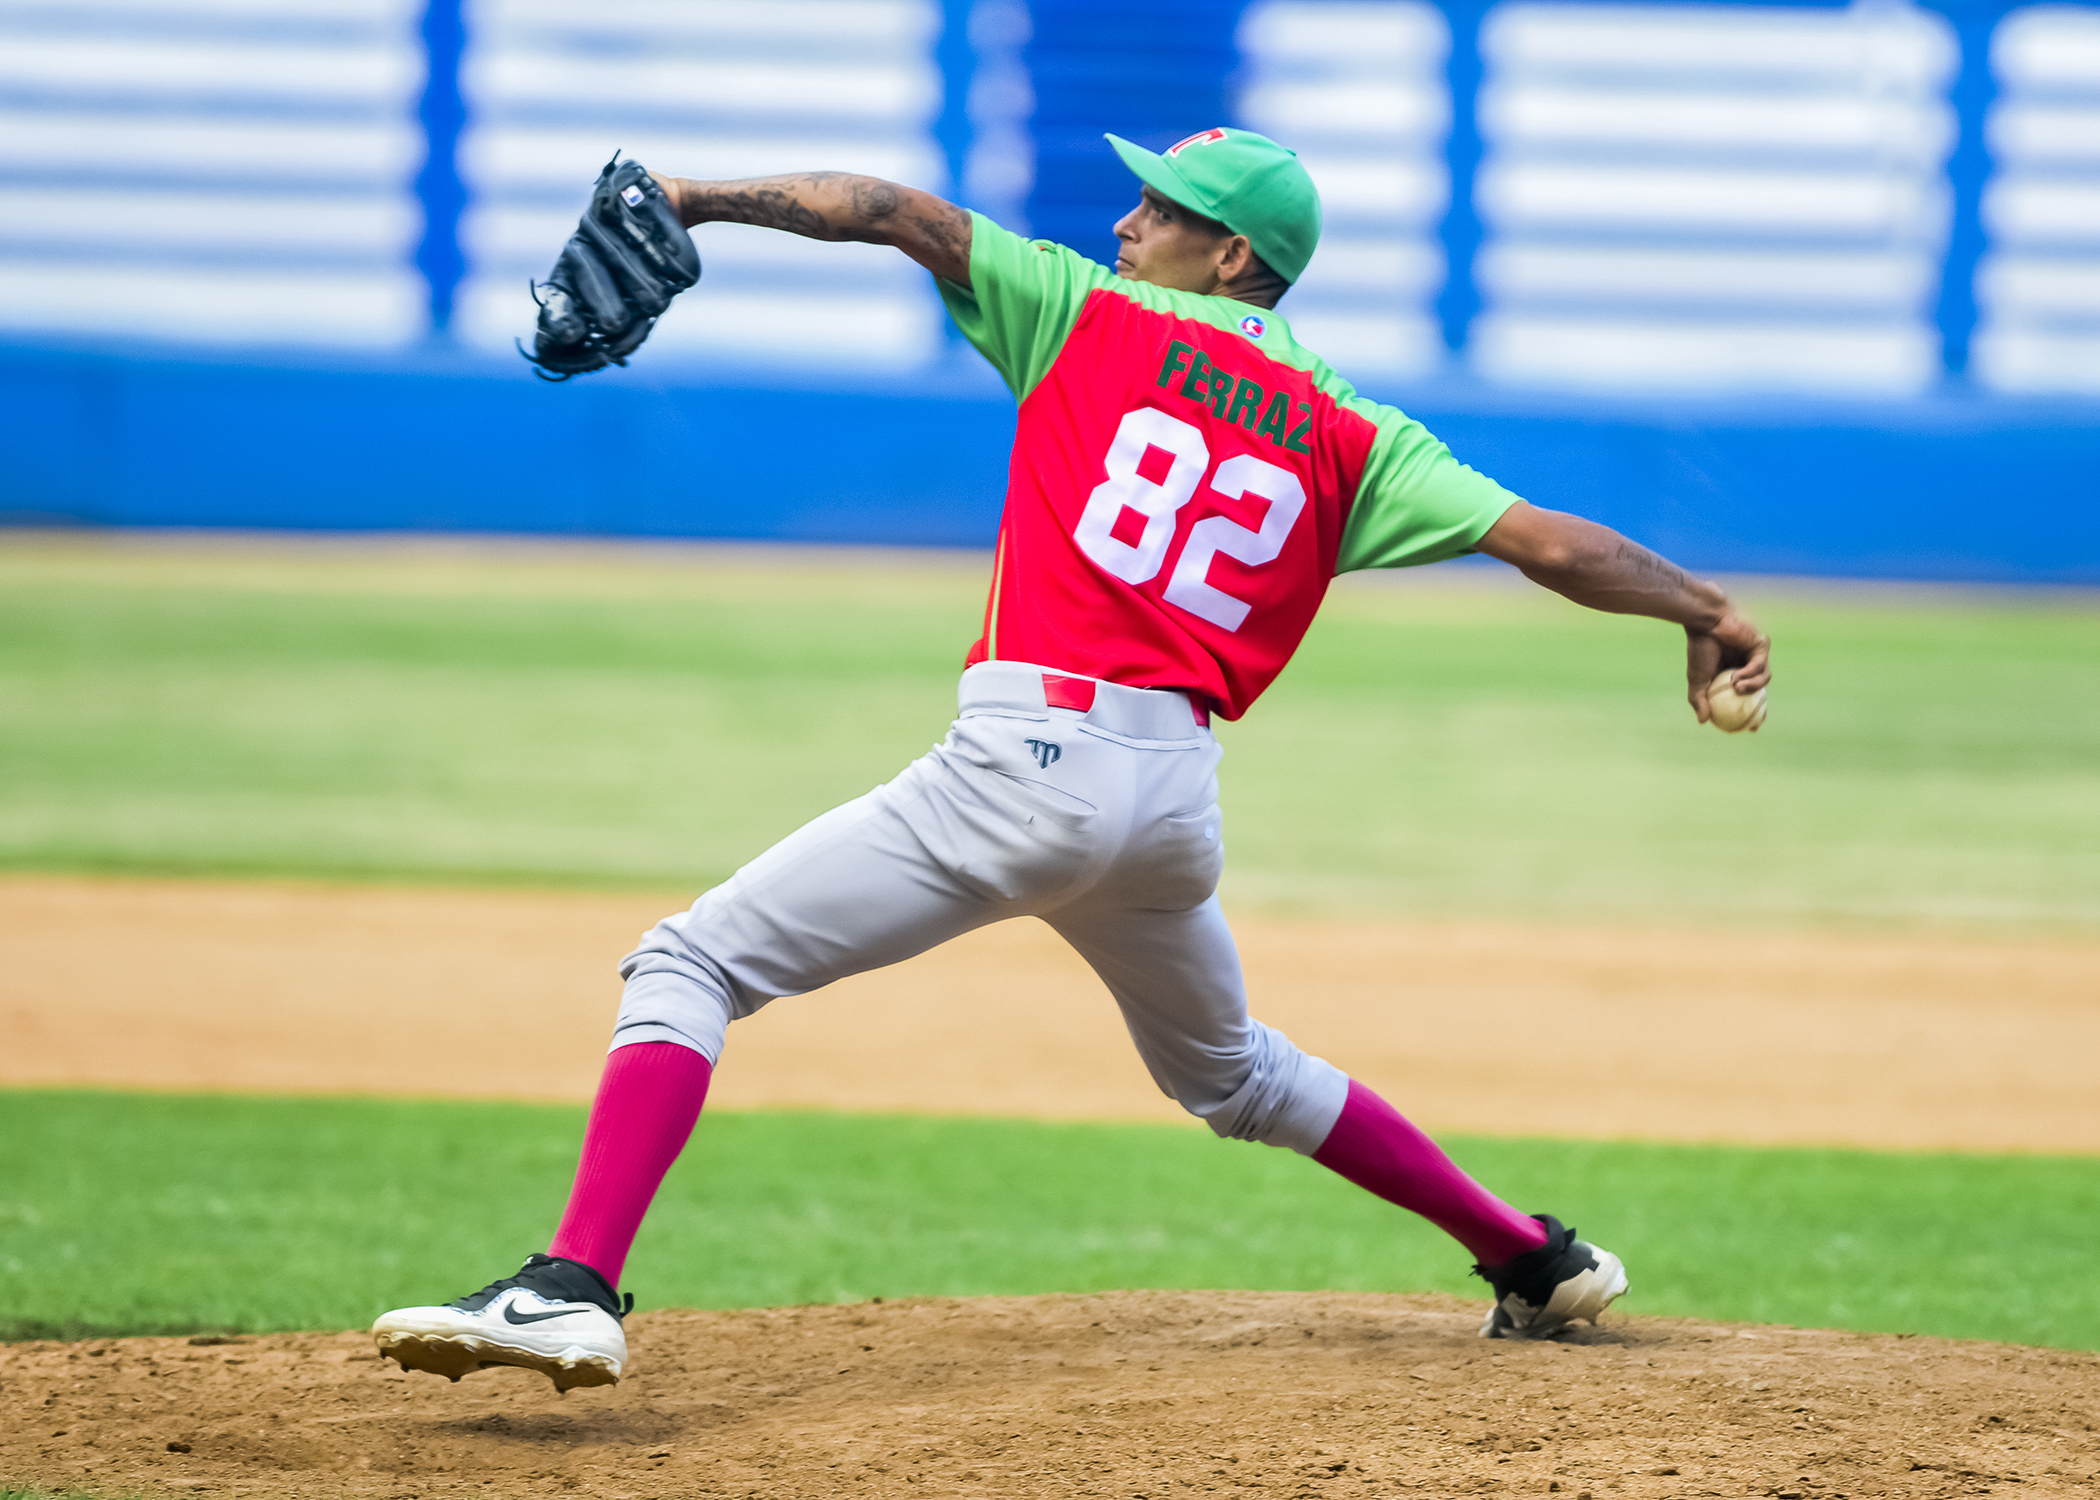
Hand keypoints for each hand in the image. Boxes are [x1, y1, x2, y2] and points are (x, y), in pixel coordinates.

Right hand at [1685, 606, 1769, 724]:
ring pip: (1764, 678)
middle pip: (1762, 689)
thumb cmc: (1699, 649)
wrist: (1704, 625)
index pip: (1748, 695)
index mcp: (1734, 672)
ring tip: (1736, 687)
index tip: (1751, 728)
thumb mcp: (1697, 680)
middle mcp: (1748, 664)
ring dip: (1751, 686)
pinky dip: (1749, 673)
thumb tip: (1703, 721)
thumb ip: (1699, 699)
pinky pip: (1760, 665)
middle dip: (1762, 706)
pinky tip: (1736, 675)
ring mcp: (1756, 654)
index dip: (1752, 712)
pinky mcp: (1762, 645)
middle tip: (1756, 720)